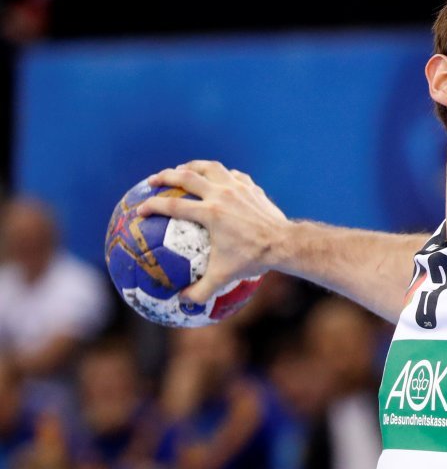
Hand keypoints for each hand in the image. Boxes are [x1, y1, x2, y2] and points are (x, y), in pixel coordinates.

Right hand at [137, 160, 288, 303]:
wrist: (284, 243)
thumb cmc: (252, 259)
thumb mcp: (223, 277)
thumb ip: (200, 290)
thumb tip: (182, 302)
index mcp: (210, 213)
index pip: (173, 206)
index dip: (152, 206)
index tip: (139, 210)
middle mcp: (221, 194)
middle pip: (186, 177)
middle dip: (166, 176)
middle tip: (153, 180)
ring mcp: (238, 188)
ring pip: (210, 168)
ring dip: (193, 166)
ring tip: (182, 170)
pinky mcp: (251, 187)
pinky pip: (232, 175)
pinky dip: (220, 174)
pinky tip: (217, 178)